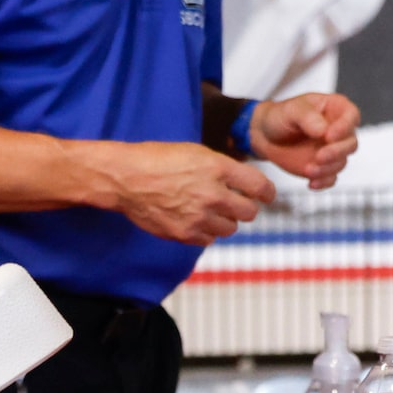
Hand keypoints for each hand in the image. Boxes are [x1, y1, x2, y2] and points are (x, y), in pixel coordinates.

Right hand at [90, 140, 276, 243]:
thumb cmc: (156, 160)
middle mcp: (212, 194)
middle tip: (237, 204)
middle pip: (249, 212)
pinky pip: (209, 239)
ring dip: (225, 221)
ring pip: (230, 228)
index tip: (266, 195)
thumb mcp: (195, 152)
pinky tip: (195, 220)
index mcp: (217, 168)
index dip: (266, 192)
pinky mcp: (185, 234)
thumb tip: (242, 181)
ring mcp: (199, 217)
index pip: (259, 186)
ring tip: (210, 211)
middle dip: (245, 207)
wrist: (126, 178)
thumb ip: (222, 168)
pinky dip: (206, 232)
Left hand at [249, 92, 360, 188]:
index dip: (344, 127)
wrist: (264, 136)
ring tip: (308, 170)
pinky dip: (324, 182)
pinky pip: (332, 178)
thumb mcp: (291, 110)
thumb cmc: (280, 116)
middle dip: (336, 152)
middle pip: (350, 143)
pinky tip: (311, 183)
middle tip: (319, 157)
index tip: (329, 136)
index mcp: (335, 108)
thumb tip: (323, 130)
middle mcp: (338, 130)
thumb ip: (308, 116)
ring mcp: (332, 149)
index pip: (351, 115)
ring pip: (341, 162)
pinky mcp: (324, 167)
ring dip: (327, 169)